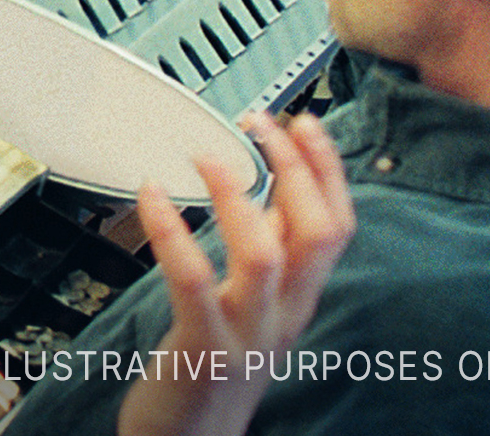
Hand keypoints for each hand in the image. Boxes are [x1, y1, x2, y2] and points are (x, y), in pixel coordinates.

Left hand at [116, 111, 354, 435]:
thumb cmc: (212, 367)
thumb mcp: (252, 308)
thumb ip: (265, 255)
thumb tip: (264, 192)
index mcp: (300, 299)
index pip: (338, 224)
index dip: (327, 169)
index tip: (304, 121)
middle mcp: (285, 315)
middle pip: (318, 231)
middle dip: (294, 166)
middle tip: (258, 123)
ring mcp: (247, 335)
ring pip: (264, 253)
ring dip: (237, 194)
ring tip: (207, 155)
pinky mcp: (203, 349)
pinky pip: (192, 280)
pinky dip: (172, 230)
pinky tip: (150, 194)